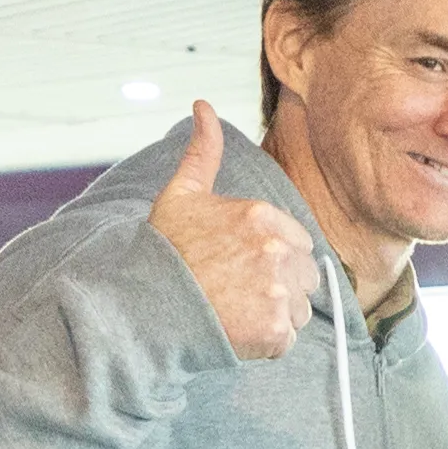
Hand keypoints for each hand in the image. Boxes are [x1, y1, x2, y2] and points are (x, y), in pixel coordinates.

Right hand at [149, 101, 316, 360]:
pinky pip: (288, 339)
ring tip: (235, 310)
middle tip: (238, 291)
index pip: (298, 243)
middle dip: (280, 286)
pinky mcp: (276, 330)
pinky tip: (236, 330)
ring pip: (300, 310)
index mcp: (262, 216)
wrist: (143, 304)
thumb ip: (203, 152)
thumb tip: (205, 106)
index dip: (275, 257)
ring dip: (276, 315)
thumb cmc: (164, 251)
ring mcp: (279, 292)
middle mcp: (277, 250)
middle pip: (305, 276)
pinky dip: (266, 342)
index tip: (242, 266)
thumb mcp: (182, 194)